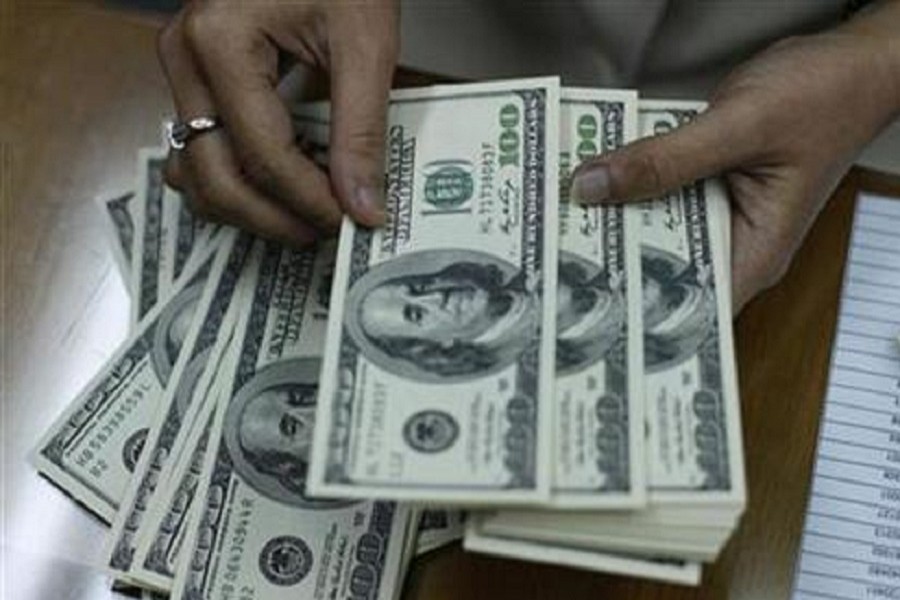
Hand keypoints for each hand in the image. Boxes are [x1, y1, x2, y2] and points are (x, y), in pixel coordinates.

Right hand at [158, 0, 398, 245]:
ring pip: (196, 173)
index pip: (263, 155)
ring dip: (249, 208)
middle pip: (213, 177)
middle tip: (326, 232)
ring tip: (307, 214)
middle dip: (273, 219)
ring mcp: (181, 70)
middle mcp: (184, 59)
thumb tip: (363, 208)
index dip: (310, 202)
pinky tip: (284, 185)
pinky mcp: (193, 80)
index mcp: (220, 42)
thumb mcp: (364, 45)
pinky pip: (200, 151)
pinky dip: (237, 181)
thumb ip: (362, 131)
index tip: (352, 223)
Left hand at [572, 20, 899, 312]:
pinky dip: (631, 188)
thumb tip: (591, 186)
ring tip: (555, 223)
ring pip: (655, 230)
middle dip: (608, 262)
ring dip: (614, 220)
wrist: (850, 60)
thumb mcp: (739, 126)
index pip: (686, 307)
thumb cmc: (824, 95)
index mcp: (754, 253)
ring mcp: (719, 216)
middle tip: (547, 259)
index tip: (578, 307)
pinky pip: (660, 195)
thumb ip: (664, 159)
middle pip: (660, 270)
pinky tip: (592, 181)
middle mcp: (734, 244)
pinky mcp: (707, 188)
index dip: (633, 312)